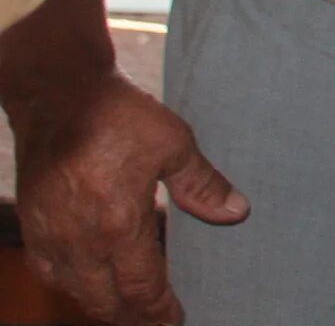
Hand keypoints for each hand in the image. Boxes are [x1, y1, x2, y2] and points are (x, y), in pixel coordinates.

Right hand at [9, 67, 247, 325]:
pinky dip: (72, 285)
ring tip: (128, 306)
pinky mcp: (33, 226)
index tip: (176, 319)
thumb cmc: (117, 116)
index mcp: (118, 226)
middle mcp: (80, 242)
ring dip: (102, 304)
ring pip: (76, 292)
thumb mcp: (173, 144)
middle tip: (155, 320)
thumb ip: (202, 185)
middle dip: (133, 318)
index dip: (160, 311)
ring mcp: (51, 237)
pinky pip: (50, 273)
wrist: (59, 95)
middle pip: (106, 302)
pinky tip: (88, 281)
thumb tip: (235, 213)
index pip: (142, 289)